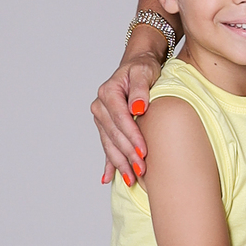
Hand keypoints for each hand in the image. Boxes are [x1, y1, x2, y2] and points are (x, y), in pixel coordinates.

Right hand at [92, 51, 162, 186]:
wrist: (137, 66)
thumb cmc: (143, 68)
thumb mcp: (145, 72)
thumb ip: (141, 88)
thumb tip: (138, 108)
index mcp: (109, 93)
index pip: (121, 119)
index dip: (132, 137)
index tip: (144, 152)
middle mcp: (100, 106)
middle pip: (114, 135)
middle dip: (128, 154)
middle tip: (142, 170)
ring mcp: (101, 117)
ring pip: (110, 144)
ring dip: (120, 163)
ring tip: (131, 179)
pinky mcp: (105, 126)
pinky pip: (107, 146)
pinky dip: (108, 163)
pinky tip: (107, 178)